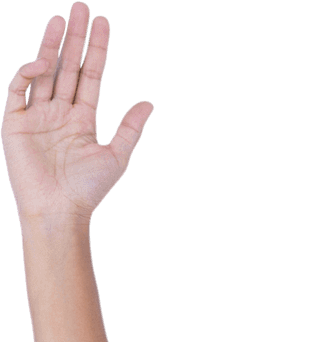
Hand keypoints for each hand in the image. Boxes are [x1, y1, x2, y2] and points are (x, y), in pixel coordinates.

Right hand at [1, 2, 153, 223]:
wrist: (59, 210)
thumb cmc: (88, 190)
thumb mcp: (117, 156)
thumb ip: (131, 128)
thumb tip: (149, 102)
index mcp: (82, 119)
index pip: (89, 75)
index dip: (96, 49)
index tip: (103, 23)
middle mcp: (59, 112)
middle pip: (67, 66)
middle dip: (74, 37)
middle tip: (81, 6)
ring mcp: (36, 115)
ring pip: (43, 71)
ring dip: (51, 45)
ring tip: (61, 19)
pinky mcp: (14, 122)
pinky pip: (18, 90)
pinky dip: (27, 73)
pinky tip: (42, 62)